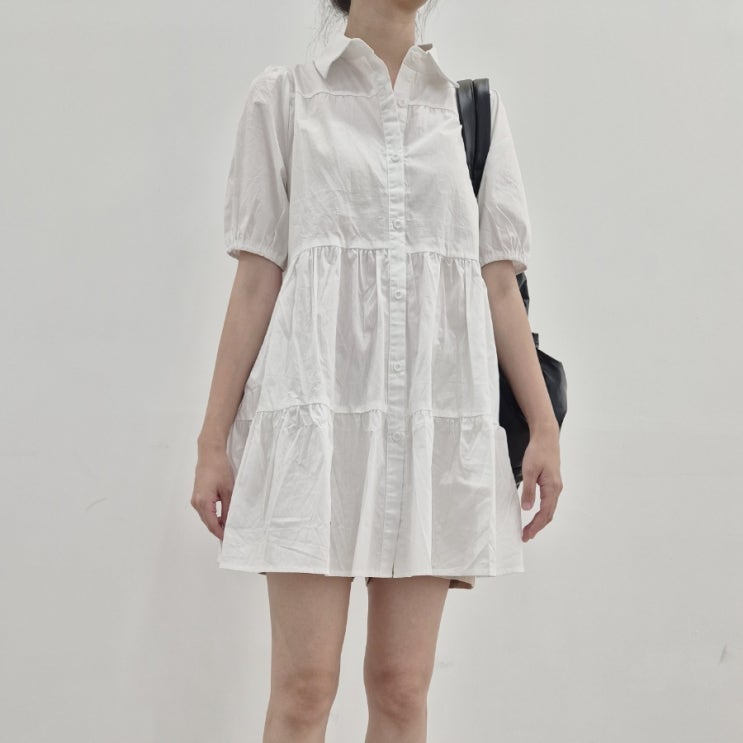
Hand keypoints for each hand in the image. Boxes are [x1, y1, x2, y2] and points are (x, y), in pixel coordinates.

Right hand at [191, 447, 234, 541]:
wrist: (210, 454)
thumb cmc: (220, 469)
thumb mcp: (228, 490)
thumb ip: (228, 509)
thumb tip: (229, 523)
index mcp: (203, 502)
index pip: (212, 524)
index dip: (221, 534)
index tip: (229, 540)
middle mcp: (196, 503)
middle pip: (208, 522)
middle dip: (218, 530)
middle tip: (231, 536)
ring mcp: (195, 500)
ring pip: (206, 517)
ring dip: (216, 523)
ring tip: (229, 527)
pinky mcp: (197, 496)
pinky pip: (205, 511)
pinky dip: (213, 516)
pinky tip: (223, 517)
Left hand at [520, 427, 562, 541]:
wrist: (546, 438)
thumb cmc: (538, 451)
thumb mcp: (529, 471)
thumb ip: (529, 490)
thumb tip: (526, 508)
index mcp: (552, 488)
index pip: (545, 513)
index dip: (536, 526)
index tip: (527, 535)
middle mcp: (556, 489)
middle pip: (548, 514)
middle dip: (537, 527)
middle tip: (526, 536)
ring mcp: (555, 486)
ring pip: (549, 509)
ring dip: (539, 520)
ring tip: (528, 529)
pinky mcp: (551, 483)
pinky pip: (548, 502)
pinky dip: (541, 512)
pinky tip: (533, 514)